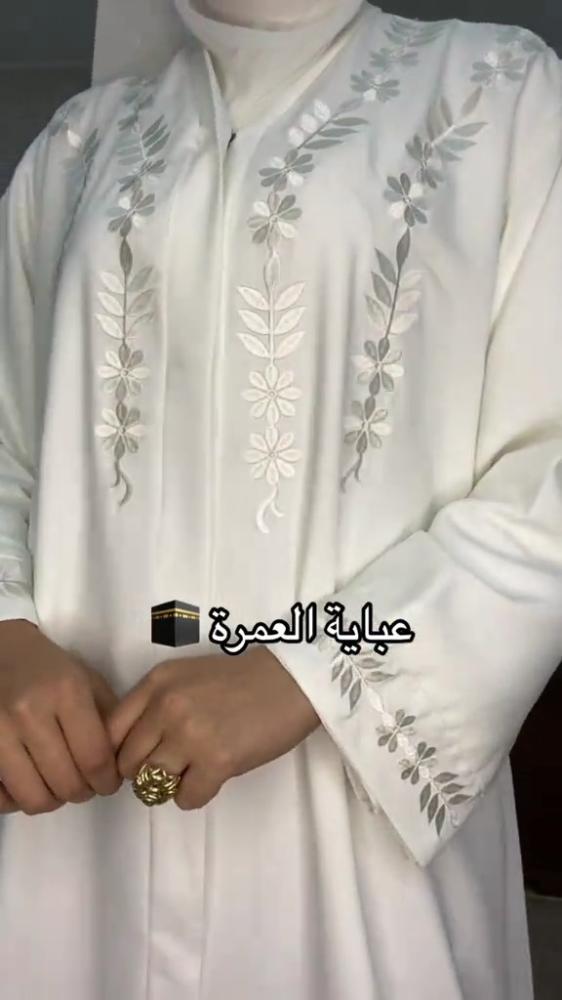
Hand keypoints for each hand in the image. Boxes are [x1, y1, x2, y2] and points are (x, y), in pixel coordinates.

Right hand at [0, 619, 121, 814]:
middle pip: (66, 784)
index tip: (109, 783)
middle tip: (85, 784)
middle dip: (83, 792)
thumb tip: (121, 763)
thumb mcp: (86, 678)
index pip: (94, 758)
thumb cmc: (46, 665)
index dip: (107, 781)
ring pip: (33, 798)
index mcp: (66, 692)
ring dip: (52, 799)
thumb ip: (108, 718)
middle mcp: (30, 712)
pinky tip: (28, 782)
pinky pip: (0, 798)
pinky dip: (16, 800)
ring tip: (57, 784)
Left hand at [107, 648, 319, 808]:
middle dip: (143, 773)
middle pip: (127, 763)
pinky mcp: (217, 761)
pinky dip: (195, 795)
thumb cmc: (239, 681)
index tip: (138, 759)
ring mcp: (190, 734)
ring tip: (189, 774)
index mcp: (156, 683)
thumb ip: (153, 704)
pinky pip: (185, 798)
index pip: (110, 732)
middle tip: (169, 768)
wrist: (291, 682)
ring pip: (151, 784)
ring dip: (167, 787)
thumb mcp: (185, 678)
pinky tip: (211, 778)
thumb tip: (129, 749)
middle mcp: (166, 706)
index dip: (119, 753)